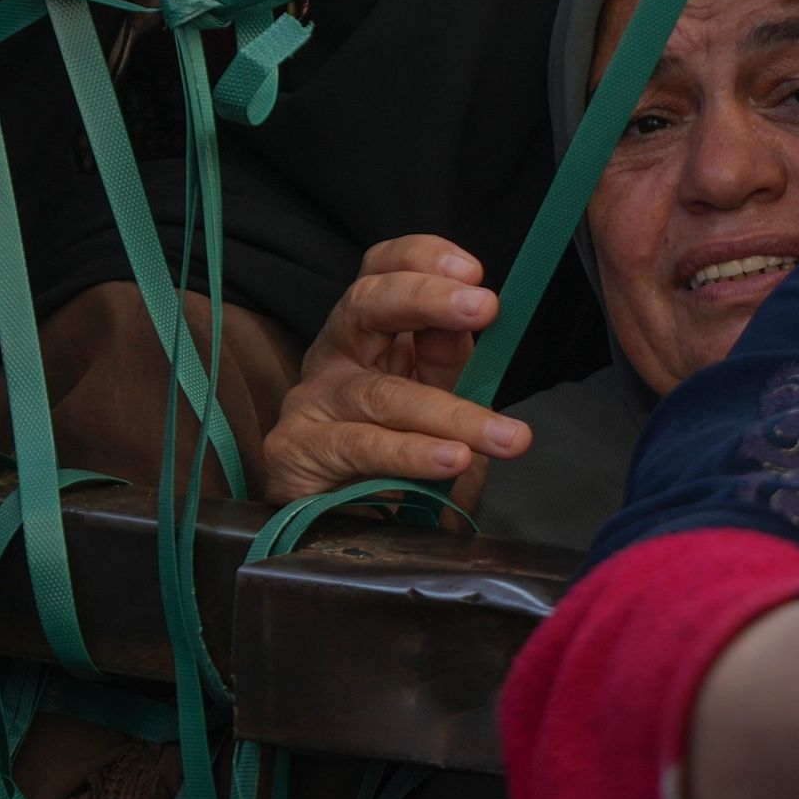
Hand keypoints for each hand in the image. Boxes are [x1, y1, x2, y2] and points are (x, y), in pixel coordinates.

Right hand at [259, 234, 532, 502]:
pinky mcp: (294, 453)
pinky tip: (452, 460)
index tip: (474, 271)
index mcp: (368, 332)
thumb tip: (477, 308)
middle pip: (366, 305)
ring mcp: (310, 403)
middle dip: (428, 299)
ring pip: (381, 394)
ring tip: (503, 435)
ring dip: (452, 413)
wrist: (353, 539)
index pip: (381, 269)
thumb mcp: (437, 400)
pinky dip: (412, 454)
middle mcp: (333, 356)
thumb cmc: (400, 464)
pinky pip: (360, 447)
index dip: (422, 259)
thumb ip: (450, 358)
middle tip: (485, 307)